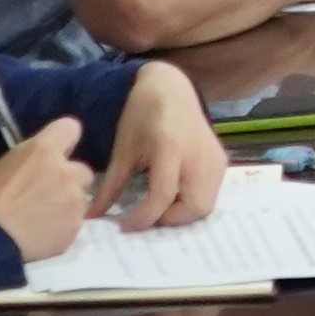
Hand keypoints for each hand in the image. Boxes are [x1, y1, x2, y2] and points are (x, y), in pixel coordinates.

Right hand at [0, 120, 95, 260]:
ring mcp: (74, 200)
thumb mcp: (8, 163)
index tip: (58, 152)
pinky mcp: (75, 226)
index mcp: (44, 150)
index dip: (64, 141)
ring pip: (81, 198)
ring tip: (42, 217)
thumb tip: (47, 158)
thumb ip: (35, 157)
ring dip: (68, 204)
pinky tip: (43, 232)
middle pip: (83, 170)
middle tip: (48, 193)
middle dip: (70, 180)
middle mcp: (66, 171)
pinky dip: (63, 226)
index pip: (70, 128)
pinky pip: (75, 222)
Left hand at [95, 62, 227, 227]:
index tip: (124, 226)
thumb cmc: (142, 116)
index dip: (143, 217)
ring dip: (182, 216)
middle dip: (169, 221)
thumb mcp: (123, 150)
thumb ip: (111, 186)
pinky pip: (211, 195)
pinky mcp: (222, 162)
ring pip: (206, 206)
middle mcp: (199, 154)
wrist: (170, 89)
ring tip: (158, 209)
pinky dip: (192, 204)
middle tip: (146, 218)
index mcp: (170, 146)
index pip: (162, 195)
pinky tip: (173, 197)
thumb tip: (92, 216)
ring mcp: (215, 158)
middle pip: (194, 207)